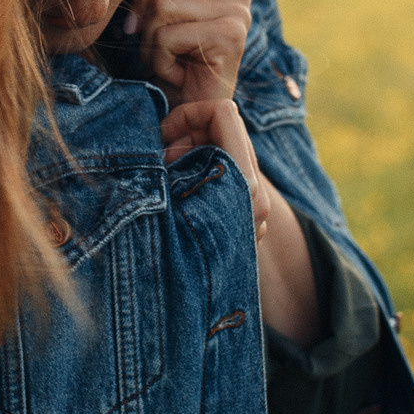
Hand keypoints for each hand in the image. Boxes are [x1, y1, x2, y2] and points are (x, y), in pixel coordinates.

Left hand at [127, 0, 252, 106]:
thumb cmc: (168, 65)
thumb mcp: (154, 14)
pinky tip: (175, 72)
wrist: (191, 117)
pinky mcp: (230, 35)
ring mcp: (236, 9)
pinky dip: (159, 60)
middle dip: (141, 3)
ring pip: (160, 6)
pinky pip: (168, 35)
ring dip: (148, 41)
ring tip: (163, 59)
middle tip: (140, 33)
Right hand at [159, 97, 273, 243]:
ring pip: (224, 148)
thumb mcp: (166, 201)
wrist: (200, 301)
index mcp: (240, 179)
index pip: (223, 112)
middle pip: (224, 126)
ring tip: (169, 177)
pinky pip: (226, 170)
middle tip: (163, 160)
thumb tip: (158, 138)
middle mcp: (254, 188)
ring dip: (192, 151)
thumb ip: (168, 167)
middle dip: (188, 133)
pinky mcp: (248, 210)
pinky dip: (201, 169)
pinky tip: (182, 193)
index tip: (162, 138)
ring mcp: (255, 201)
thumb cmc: (177, 250)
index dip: (188, 115)